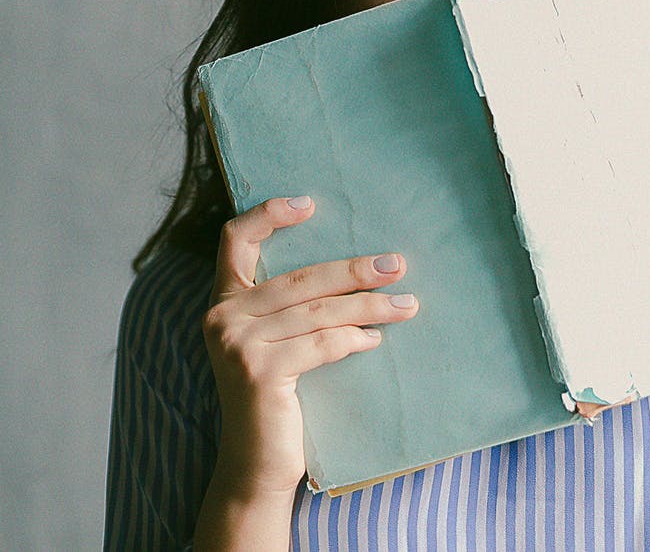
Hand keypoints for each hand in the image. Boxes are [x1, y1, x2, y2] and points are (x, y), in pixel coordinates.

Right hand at [202, 197, 418, 497]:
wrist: (255, 467)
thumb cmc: (274, 396)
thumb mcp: (271, 341)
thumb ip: (287, 306)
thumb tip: (356, 266)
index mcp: (223, 301)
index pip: (235, 240)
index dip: (269, 214)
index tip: (309, 204)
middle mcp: (222, 316)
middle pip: (300, 277)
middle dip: (355, 270)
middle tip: (398, 264)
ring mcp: (237, 344)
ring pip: (319, 311)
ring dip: (369, 306)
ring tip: (406, 304)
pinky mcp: (258, 371)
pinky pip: (321, 344)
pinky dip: (354, 339)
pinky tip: (374, 339)